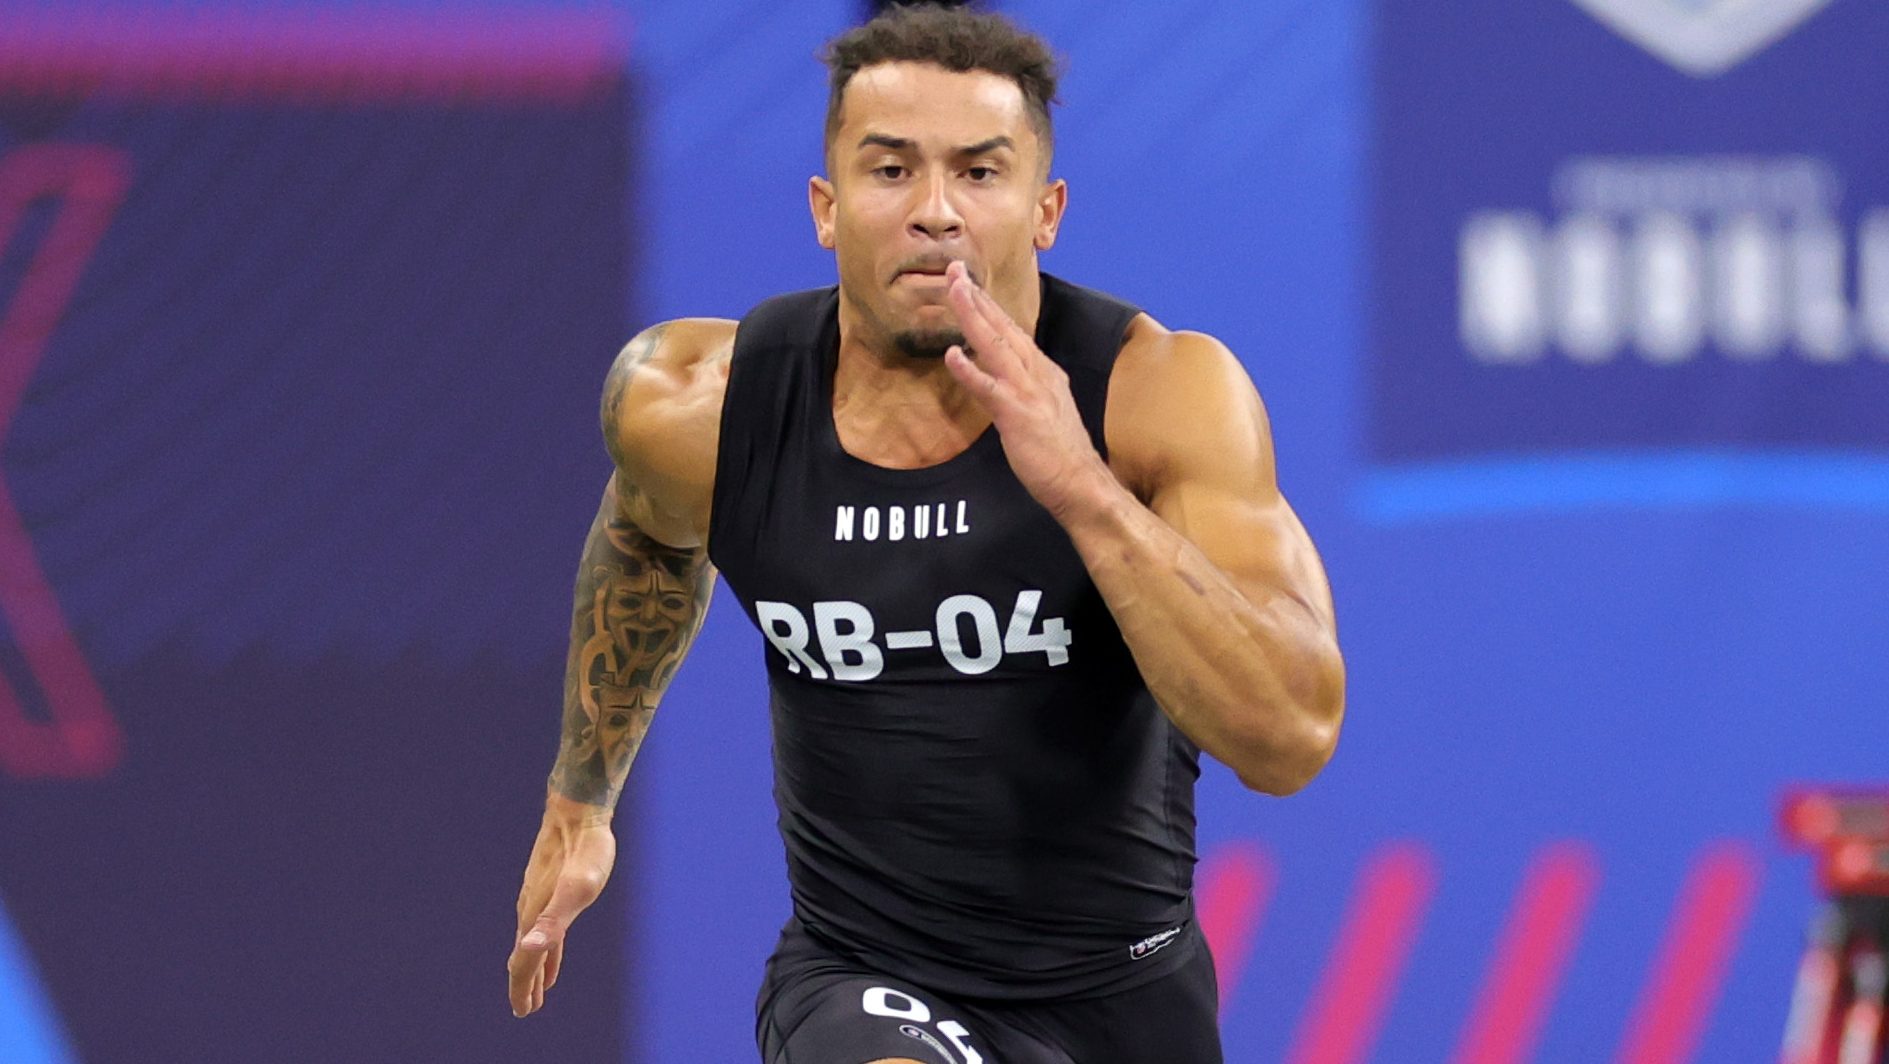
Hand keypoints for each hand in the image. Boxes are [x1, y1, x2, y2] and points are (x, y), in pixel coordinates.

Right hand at [508, 795, 616, 1016]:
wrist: (577, 813)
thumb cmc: (584, 850)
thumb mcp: (577, 888)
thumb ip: (553, 921)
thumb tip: (529, 948)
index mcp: (535, 917)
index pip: (524, 962)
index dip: (522, 988)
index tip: (522, 1011)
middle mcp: (530, 911)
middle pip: (523, 956)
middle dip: (524, 984)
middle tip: (525, 1009)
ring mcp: (537, 900)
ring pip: (532, 944)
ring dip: (534, 968)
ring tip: (538, 990)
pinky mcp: (547, 890)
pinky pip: (544, 928)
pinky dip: (547, 948)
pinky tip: (552, 954)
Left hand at [941, 261, 1115, 520]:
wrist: (1083, 485)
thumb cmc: (1061, 454)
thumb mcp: (1043, 411)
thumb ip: (1022, 389)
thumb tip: (998, 377)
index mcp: (1043, 372)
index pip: (1011, 331)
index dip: (988, 306)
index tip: (968, 283)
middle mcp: (1037, 374)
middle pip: (1002, 327)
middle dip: (977, 297)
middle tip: (953, 268)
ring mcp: (1029, 393)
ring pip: (996, 346)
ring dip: (973, 316)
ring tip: (954, 290)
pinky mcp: (1019, 416)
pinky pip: (990, 389)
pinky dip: (970, 370)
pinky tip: (952, 354)